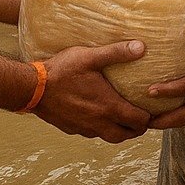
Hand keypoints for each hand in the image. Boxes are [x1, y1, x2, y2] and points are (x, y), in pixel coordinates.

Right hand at [33, 41, 150, 142]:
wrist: (32, 88)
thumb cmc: (61, 71)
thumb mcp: (90, 57)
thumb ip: (116, 52)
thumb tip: (141, 47)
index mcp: (108, 107)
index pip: (139, 121)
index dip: (149, 117)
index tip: (151, 109)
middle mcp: (99, 122)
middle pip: (127, 135)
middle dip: (138, 128)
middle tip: (141, 118)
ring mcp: (85, 128)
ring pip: (110, 137)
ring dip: (120, 131)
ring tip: (124, 119)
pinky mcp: (72, 129)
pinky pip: (93, 134)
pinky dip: (102, 129)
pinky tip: (100, 117)